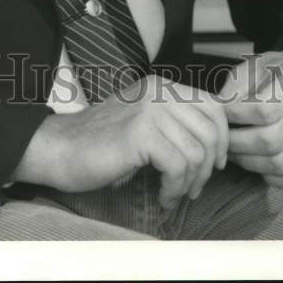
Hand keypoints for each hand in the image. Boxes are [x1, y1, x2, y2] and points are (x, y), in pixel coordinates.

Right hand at [13, 75, 228, 208]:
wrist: (61, 148)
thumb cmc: (101, 143)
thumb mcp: (143, 121)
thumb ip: (173, 123)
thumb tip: (214, 147)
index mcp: (161, 86)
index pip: (213, 106)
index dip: (221, 139)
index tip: (215, 164)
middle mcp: (158, 92)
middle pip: (210, 130)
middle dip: (208, 167)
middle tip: (192, 188)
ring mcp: (148, 109)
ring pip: (196, 152)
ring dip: (189, 183)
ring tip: (173, 194)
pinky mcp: (139, 133)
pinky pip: (178, 166)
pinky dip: (175, 188)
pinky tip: (162, 196)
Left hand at [218, 49, 282, 189]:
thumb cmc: (280, 72)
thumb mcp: (256, 66)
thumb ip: (236, 87)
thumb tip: (219, 112)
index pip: (264, 109)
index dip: (236, 117)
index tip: (222, 116)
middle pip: (270, 140)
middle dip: (237, 144)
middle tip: (222, 140)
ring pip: (280, 164)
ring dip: (249, 162)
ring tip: (234, 152)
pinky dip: (269, 178)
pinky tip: (256, 163)